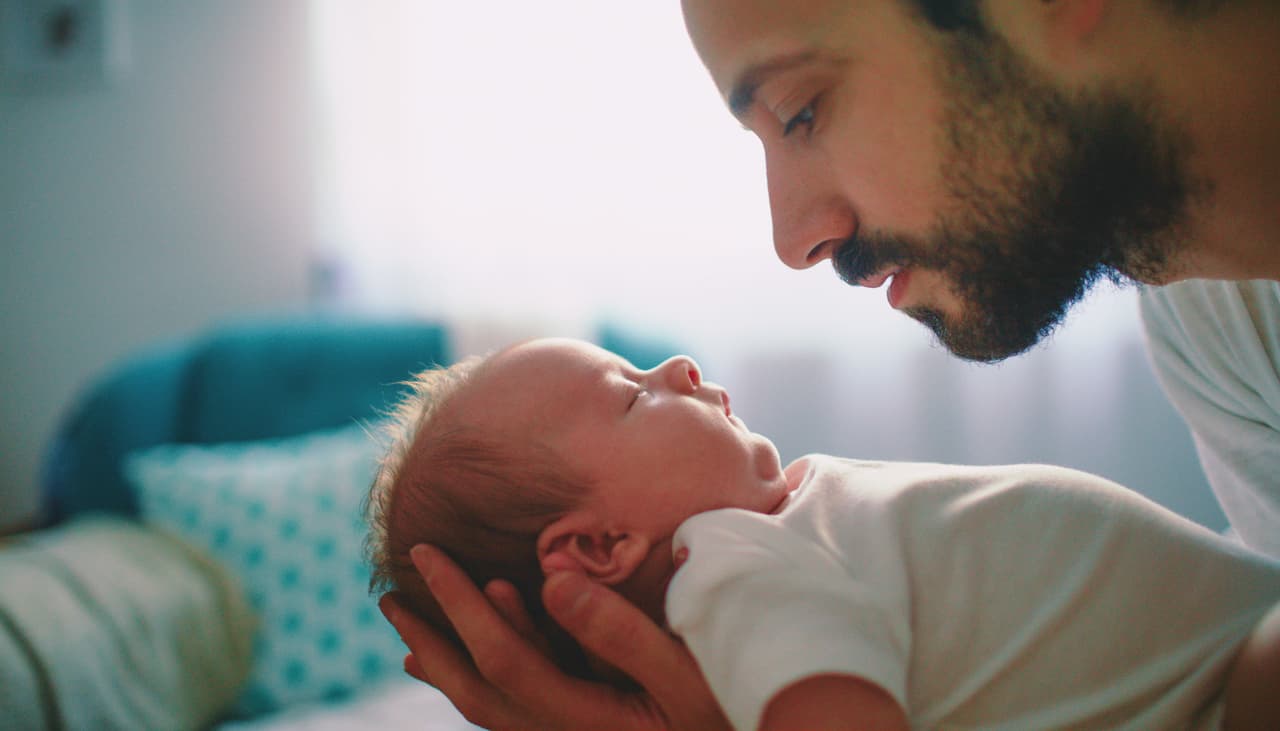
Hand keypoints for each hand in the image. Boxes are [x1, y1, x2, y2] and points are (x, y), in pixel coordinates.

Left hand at [380, 544, 729, 730]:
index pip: (503, 657)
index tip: (427, 554)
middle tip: (388, 597)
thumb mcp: (686, 666)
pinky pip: (517, 704)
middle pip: (478, 691)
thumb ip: (618, 628)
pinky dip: (484, 676)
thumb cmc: (733, 705)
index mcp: (587, 719)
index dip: (458, 605)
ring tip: (412, 630)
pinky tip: (476, 655)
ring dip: (448, 662)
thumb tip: (546, 577)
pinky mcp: (588, 726)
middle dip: (432, 640)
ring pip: (490, 704)